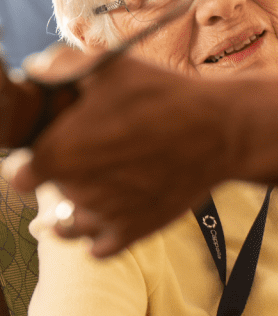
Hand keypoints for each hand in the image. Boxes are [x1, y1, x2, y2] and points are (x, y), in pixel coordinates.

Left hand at [4, 46, 239, 255]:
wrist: (219, 131)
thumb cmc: (163, 96)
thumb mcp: (111, 66)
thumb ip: (62, 66)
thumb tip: (34, 70)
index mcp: (58, 153)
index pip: (18, 175)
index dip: (29, 162)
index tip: (50, 147)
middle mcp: (74, 192)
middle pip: (49, 195)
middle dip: (64, 177)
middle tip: (94, 154)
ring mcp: (104, 217)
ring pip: (68, 227)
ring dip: (75, 211)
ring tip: (98, 187)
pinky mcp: (133, 232)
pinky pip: (98, 249)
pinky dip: (100, 235)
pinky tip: (115, 209)